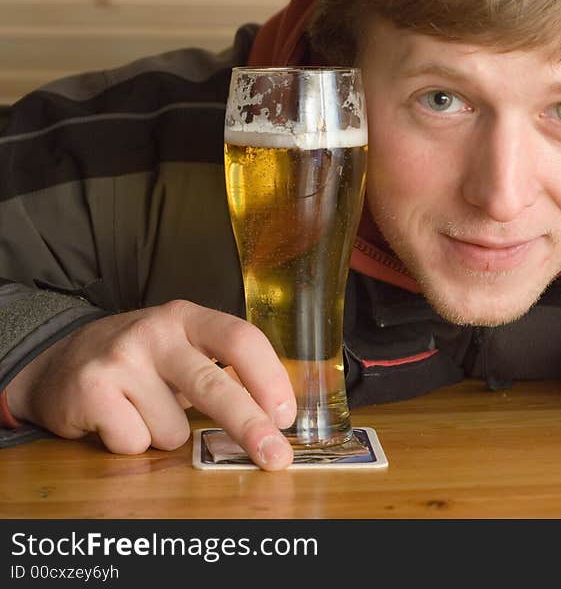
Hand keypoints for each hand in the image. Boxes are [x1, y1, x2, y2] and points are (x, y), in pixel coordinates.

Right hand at [6, 300, 295, 468]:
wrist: (59, 363)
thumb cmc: (142, 363)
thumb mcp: (184, 349)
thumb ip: (224, 372)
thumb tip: (275, 420)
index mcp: (189, 318)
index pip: (242, 339)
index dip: (269, 379)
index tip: (285, 416)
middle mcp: (156, 332)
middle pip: (214, 386)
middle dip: (250, 427)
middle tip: (276, 457)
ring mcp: (121, 359)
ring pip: (173, 430)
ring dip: (166, 436)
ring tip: (144, 412)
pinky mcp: (91, 389)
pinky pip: (136, 442)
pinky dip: (132, 443)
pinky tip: (118, 419)